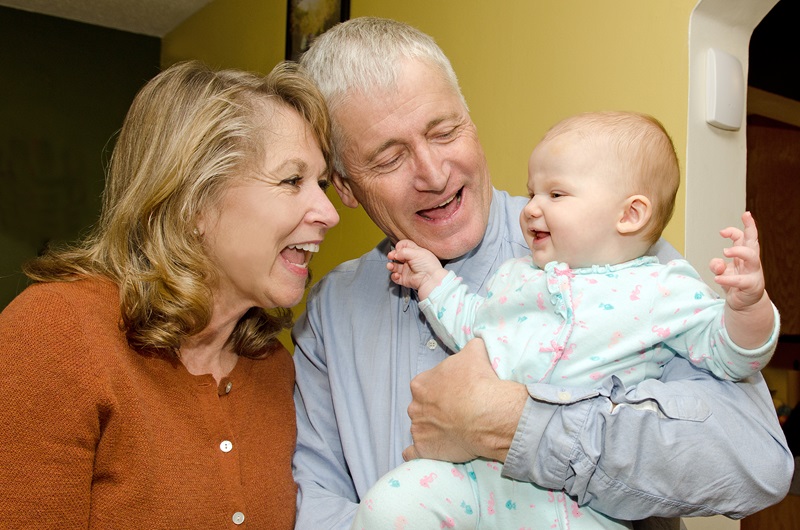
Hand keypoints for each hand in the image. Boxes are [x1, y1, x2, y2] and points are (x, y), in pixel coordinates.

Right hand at [387, 240, 447, 298]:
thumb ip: (403, 251)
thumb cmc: (427, 265)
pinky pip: (396, 277)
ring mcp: (407, 270)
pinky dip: (394, 276)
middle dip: (392, 255)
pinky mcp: (404, 279)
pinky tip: (397, 275)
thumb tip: (395, 254)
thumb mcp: (416, 253)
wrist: (430, 279)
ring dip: (391, 266)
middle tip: (391, 256)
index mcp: (415, 252)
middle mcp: (410, 261)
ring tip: (390, 266)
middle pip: (398, 255)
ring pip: (395, 266)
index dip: (400, 246)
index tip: (398, 248)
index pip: (405, 245)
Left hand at [403, 338, 527, 462]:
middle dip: (435, 409)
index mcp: (421, 383)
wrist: (487, 415)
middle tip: (456, 411)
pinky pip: (412, 452)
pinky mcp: (424, 450)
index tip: (454, 392)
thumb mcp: (475, 351)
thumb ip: (469, 347)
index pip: (425, 385)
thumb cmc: (479, 382)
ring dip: (432, 429)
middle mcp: (415, 406)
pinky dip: (416, 452)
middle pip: (422, 406)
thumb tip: (473, 345)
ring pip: (420, 428)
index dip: (440, 388)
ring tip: (453, 431)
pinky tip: (425, 450)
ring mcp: (417, 429)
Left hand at [708, 211, 765, 310]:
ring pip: (752, 257)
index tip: (723, 231)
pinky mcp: (750, 286)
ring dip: (738, 251)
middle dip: (750, 229)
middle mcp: (751, 261)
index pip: (745, 237)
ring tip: (724, 252)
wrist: (743, 303)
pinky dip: (727, 279)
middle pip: (753, 242)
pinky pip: (740, 280)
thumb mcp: (723, 271)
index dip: (737, 230)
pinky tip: (717, 278)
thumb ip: (717, 265)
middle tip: (730, 228)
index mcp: (744, 255)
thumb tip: (717, 262)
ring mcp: (753, 273)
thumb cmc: (734, 283)